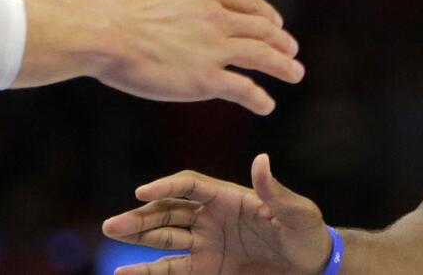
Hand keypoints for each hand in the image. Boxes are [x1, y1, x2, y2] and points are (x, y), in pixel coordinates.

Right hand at [91, 0, 302, 114]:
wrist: (100, 33)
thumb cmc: (111, 1)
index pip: (248, 3)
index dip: (266, 14)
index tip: (278, 23)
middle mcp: (218, 18)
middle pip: (262, 29)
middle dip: (281, 41)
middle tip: (293, 50)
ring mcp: (215, 49)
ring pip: (263, 57)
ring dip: (283, 66)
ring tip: (295, 73)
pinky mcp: (205, 79)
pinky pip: (243, 89)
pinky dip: (259, 98)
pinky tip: (267, 105)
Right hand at [103, 154, 331, 274]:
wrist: (311, 265)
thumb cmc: (308, 232)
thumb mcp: (296, 212)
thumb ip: (274, 191)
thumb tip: (261, 159)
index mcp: (230, 197)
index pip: (190, 186)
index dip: (166, 186)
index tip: (143, 192)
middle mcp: (212, 217)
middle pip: (169, 210)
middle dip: (142, 215)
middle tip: (114, 223)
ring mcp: (206, 243)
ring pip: (164, 236)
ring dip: (138, 236)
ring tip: (112, 233)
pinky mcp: (206, 268)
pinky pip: (171, 269)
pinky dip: (147, 271)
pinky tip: (122, 271)